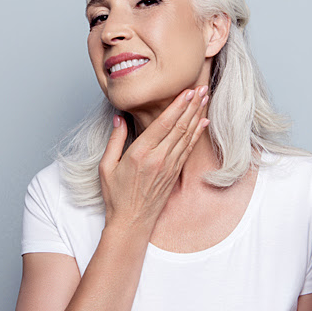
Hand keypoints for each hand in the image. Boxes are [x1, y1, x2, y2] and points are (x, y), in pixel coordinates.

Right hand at [98, 86, 209, 232]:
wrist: (132, 223)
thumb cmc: (116, 196)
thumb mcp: (106, 167)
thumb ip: (115, 140)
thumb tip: (119, 117)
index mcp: (140, 154)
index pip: (163, 124)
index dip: (177, 106)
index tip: (187, 91)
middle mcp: (158, 159)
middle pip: (179, 126)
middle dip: (192, 105)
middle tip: (202, 87)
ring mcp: (169, 167)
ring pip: (187, 135)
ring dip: (197, 115)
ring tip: (205, 98)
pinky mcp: (175, 173)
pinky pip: (188, 148)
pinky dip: (197, 133)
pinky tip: (203, 122)